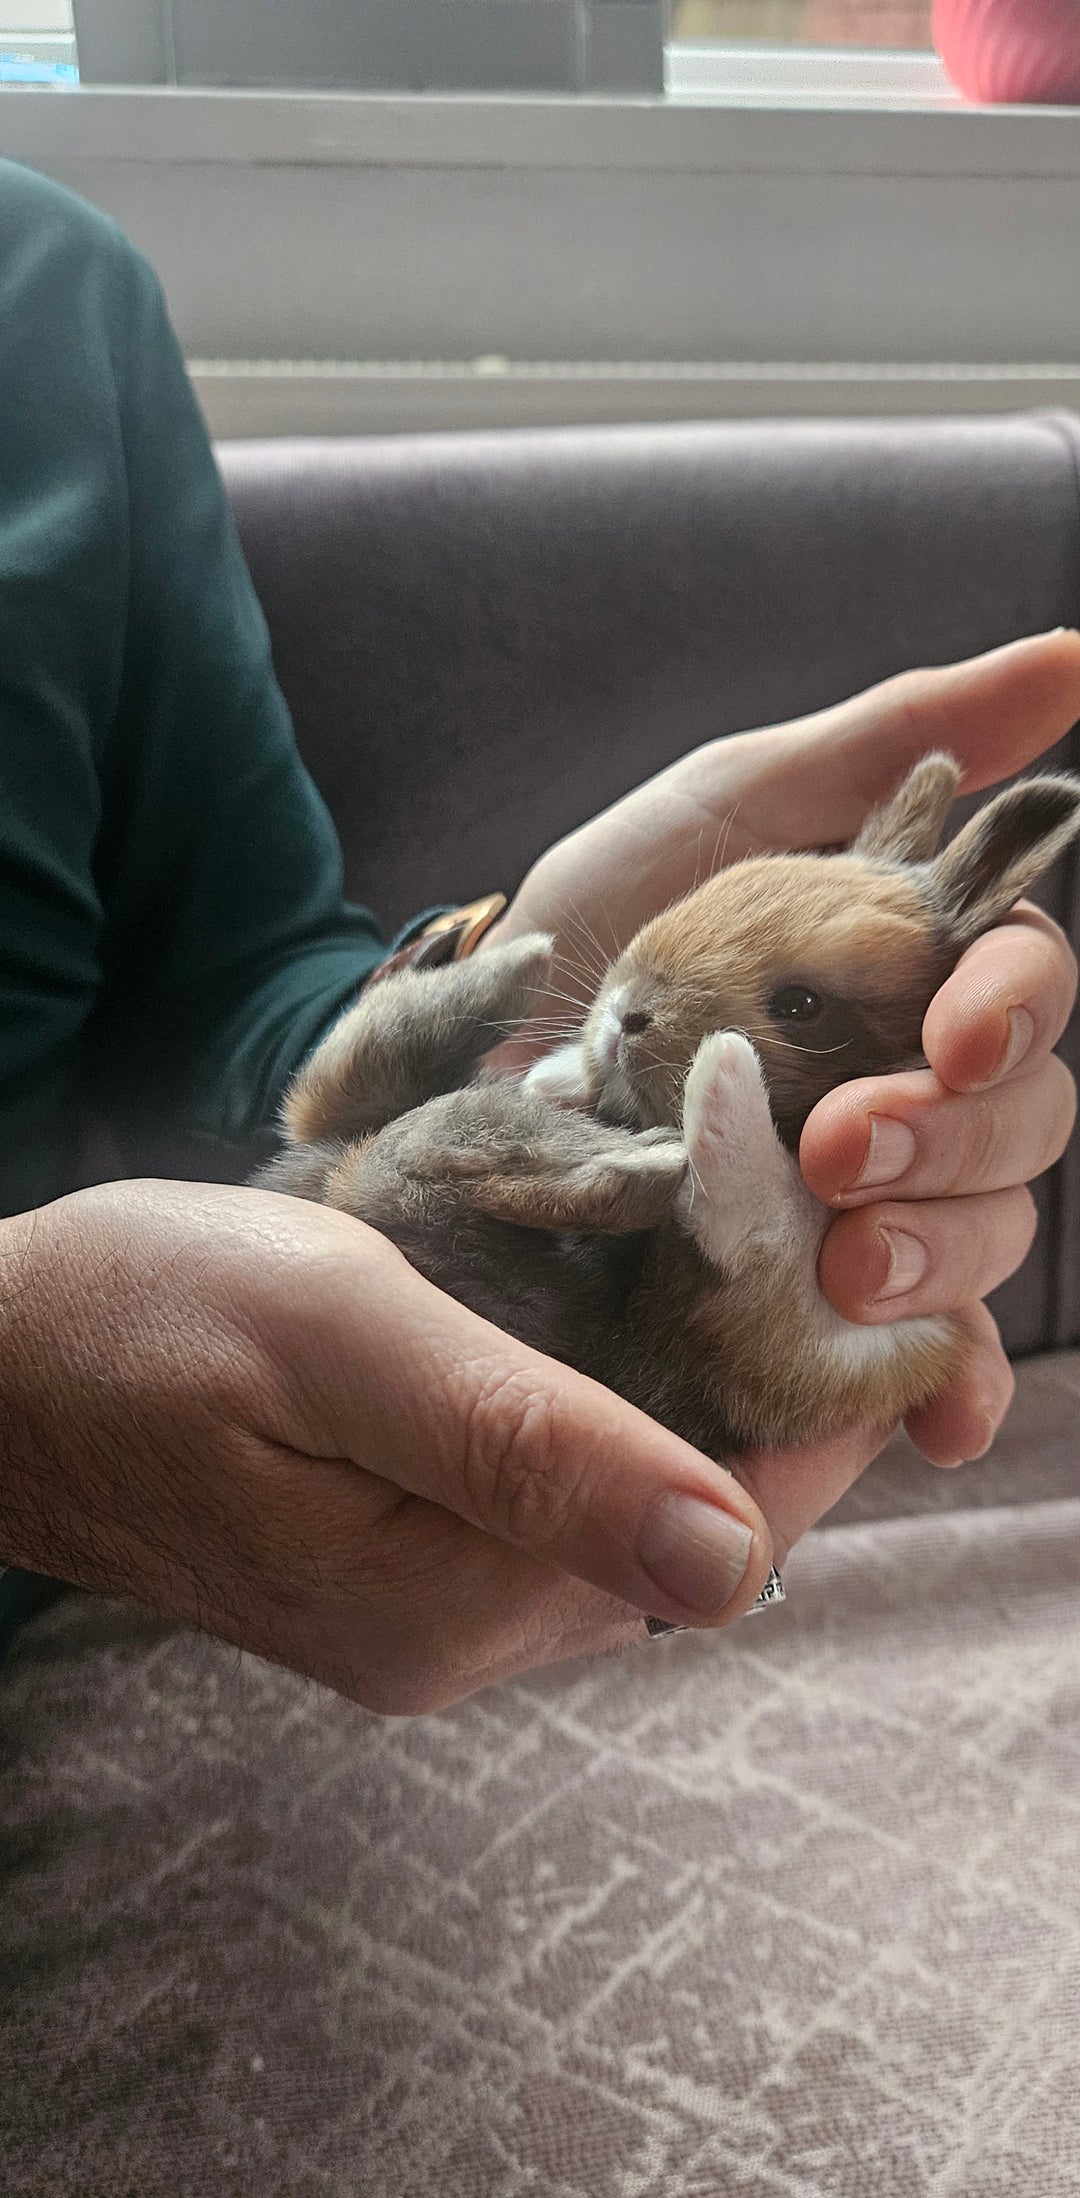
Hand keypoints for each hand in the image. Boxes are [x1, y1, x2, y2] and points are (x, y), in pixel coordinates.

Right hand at [0, 1180, 798, 1710]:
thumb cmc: (129, 1317)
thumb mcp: (336, 1336)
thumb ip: (526, 1445)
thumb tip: (727, 1563)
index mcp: (446, 1602)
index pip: (730, 1536)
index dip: (813, 1410)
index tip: (837, 1272)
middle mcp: (447, 1644)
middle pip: (695, 1541)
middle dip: (762, 1402)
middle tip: (776, 1244)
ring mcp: (415, 1623)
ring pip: (630, 1525)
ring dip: (689, 1408)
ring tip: (704, 1266)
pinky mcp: (387, 1580)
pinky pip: (553, 1514)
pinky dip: (608, 1424)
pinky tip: (596, 1327)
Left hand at [495, 629, 1079, 1465]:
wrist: (474, 1051)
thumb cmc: (614, 918)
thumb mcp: (727, 807)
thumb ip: (887, 744)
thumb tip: (1072, 659)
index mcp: (924, 985)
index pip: (1026, 1000)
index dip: (1010, 1015)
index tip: (947, 1033)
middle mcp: (924, 1099)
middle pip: (1025, 1129)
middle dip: (954, 1143)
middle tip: (842, 1148)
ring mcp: (882, 1211)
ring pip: (986, 1241)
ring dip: (945, 1258)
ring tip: (847, 1267)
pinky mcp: (827, 1313)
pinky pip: (925, 1364)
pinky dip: (949, 1387)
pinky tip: (934, 1419)